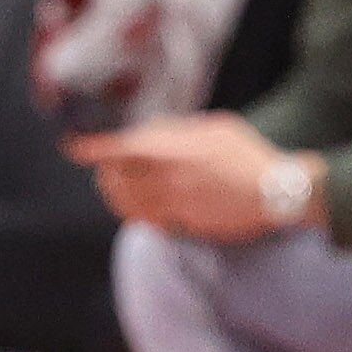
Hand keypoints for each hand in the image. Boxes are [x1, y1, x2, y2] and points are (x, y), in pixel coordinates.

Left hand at [65, 111, 302, 241]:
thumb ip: (179, 130)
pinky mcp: (187, 225)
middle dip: (103, 172)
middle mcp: (170, 179)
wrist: (278, 193)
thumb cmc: (248, 155)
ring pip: (129, 203)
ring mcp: (177, 205)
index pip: (122, 148)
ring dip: (115, 195)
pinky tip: (135, 208)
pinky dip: (135, 214)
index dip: (93, 148)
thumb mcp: (214, 127)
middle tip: (101, 168)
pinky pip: (150, 222)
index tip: (72, 147)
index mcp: (175, 150)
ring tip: (112, 187)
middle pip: (118, 178)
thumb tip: (151, 133)